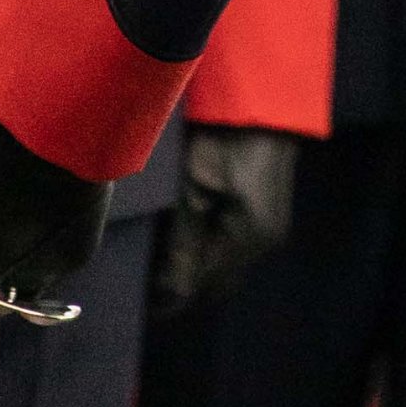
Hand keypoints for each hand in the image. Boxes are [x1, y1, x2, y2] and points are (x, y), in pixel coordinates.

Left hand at [153, 124, 297, 315]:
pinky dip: (205, 251)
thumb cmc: (225, 140)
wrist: (259, 104)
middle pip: (216, 283)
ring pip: (223, 267)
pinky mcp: (262, 215)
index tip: (139, 302)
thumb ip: (182, 241)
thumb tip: (169, 294)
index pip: (204, 286)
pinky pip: (230, 248)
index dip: (172, 298)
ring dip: (193, 268)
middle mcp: (263, 242)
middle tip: (142, 283)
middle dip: (182, 287)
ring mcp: (266, 229)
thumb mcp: (194, 190)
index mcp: (249, 239)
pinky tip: (180, 241)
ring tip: (155, 262)